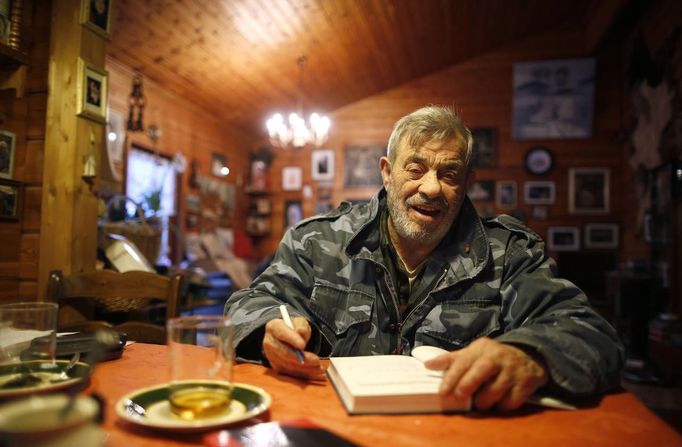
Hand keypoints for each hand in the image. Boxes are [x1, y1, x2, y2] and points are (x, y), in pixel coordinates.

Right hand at [262, 316, 325, 379]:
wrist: (287, 337)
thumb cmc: (294, 328)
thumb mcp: (300, 322)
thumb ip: (301, 327)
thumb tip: (301, 333)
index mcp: (273, 327)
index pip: (282, 334)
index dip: (292, 340)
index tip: (303, 345)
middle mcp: (269, 342)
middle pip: (285, 353)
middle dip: (302, 359)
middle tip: (316, 360)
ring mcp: (271, 356)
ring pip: (288, 365)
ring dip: (305, 368)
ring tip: (319, 368)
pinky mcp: (276, 366)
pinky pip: (290, 373)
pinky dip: (303, 373)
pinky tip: (314, 372)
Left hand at [424, 337, 547, 410]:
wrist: (528, 355)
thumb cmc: (492, 357)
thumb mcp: (472, 353)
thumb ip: (451, 360)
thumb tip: (428, 365)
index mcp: (481, 349)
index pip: (463, 362)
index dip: (451, 378)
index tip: (443, 392)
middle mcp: (497, 357)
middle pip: (480, 372)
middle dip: (467, 386)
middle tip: (459, 397)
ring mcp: (513, 371)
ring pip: (495, 390)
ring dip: (484, 401)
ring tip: (479, 403)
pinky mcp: (525, 384)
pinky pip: (511, 401)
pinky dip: (501, 407)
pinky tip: (496, 405)